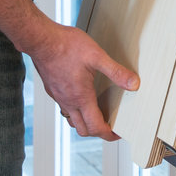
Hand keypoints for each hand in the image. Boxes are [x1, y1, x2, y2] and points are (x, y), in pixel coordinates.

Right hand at [27, 21, 138, 139]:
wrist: (41, 40)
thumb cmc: (66, 46)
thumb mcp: (97, 56)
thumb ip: (116, 72)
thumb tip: (134, 84)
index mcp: (81, 98)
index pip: (96, 127)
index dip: (109, 134)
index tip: (117, 133)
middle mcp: (68, 102)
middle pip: (83, 130)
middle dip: (98, 132)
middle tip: (109, 126)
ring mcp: (58, 97)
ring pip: (72, 120)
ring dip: (85, 122)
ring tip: (97, 113)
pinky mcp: (52, 90)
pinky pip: (64, 108)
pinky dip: (75, 110)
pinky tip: (81, 97)